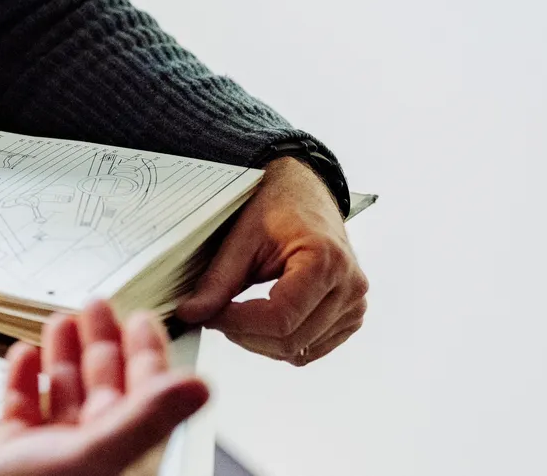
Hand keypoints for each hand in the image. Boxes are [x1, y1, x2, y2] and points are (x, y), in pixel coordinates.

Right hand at [0, 300, 209, 475]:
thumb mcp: (93, 457)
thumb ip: (145, 419)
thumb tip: (199, 387)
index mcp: (120, 458)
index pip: (145, 397)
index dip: (146, 354)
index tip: (143, 318)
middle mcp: (90, 460)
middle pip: (104, 392)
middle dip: (101, 346)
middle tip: (98, 307)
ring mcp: (50, 463)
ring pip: (64, 401)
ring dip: (63, 358)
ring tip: (60, 322)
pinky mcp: (11, 464)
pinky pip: (22, 415)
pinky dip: (22, 383)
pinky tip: (22, 359)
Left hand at [173, 157, 366, 365]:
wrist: (306, 194)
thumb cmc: (278, 207)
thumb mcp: (243, 238)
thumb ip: (218, 280)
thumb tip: (191, 314)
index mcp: (327, 261)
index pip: (280, 318)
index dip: (238, 323)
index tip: (209, 314)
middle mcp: (350, 287)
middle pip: (290, 340)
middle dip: (244, 334)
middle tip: (215, 314)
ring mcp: (355, 306)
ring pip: (299, 352)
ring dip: (260, 342)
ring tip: (237, 315)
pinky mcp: (351, 317)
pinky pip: (310, 350)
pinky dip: (281, 343)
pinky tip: (262, 320)